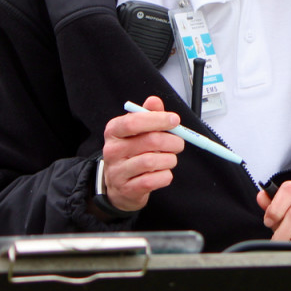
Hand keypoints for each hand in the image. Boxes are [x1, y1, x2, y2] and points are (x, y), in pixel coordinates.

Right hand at [100, 95, 184, 211]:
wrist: (119, 186)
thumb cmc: (131, 153)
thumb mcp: (137, 131)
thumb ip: (148, 114)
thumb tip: (154, 101)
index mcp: (114, 131)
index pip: (134, 121)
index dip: (158, 119)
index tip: (175, 120)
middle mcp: (112, 150)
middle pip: (150, 141)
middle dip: (172, 141)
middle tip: (178, 143)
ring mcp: (118, 171)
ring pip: (153, 161)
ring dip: (169, 159)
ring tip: (169, 158)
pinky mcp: (127, 189)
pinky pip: (153, 180)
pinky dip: (165, 175)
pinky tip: (163, 172)